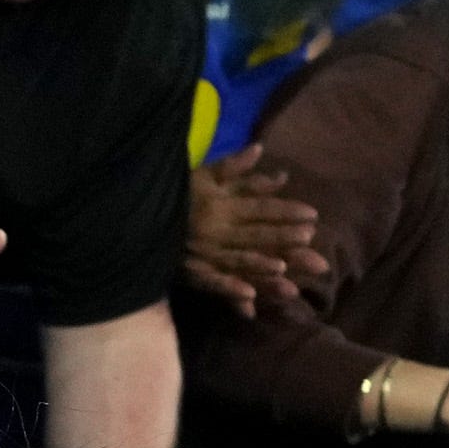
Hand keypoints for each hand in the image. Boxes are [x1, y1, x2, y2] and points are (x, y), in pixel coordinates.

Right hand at [180, 149, 319, 318]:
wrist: (136, 219)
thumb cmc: (173, 195)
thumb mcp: (201, 175)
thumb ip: (232, 166)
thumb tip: (259, 148)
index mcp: (220, 204)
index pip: (259, 208)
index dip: (286, 211)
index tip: (313, 215)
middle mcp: (215, 229)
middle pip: (255, 235)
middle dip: (283, 238)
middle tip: (310, 241)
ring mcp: (203, 253)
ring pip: (238, 260)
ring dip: (261, 266)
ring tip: (285, 271)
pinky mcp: (190, 273)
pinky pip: (212, 283)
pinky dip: (229, 290)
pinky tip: (249, 298)